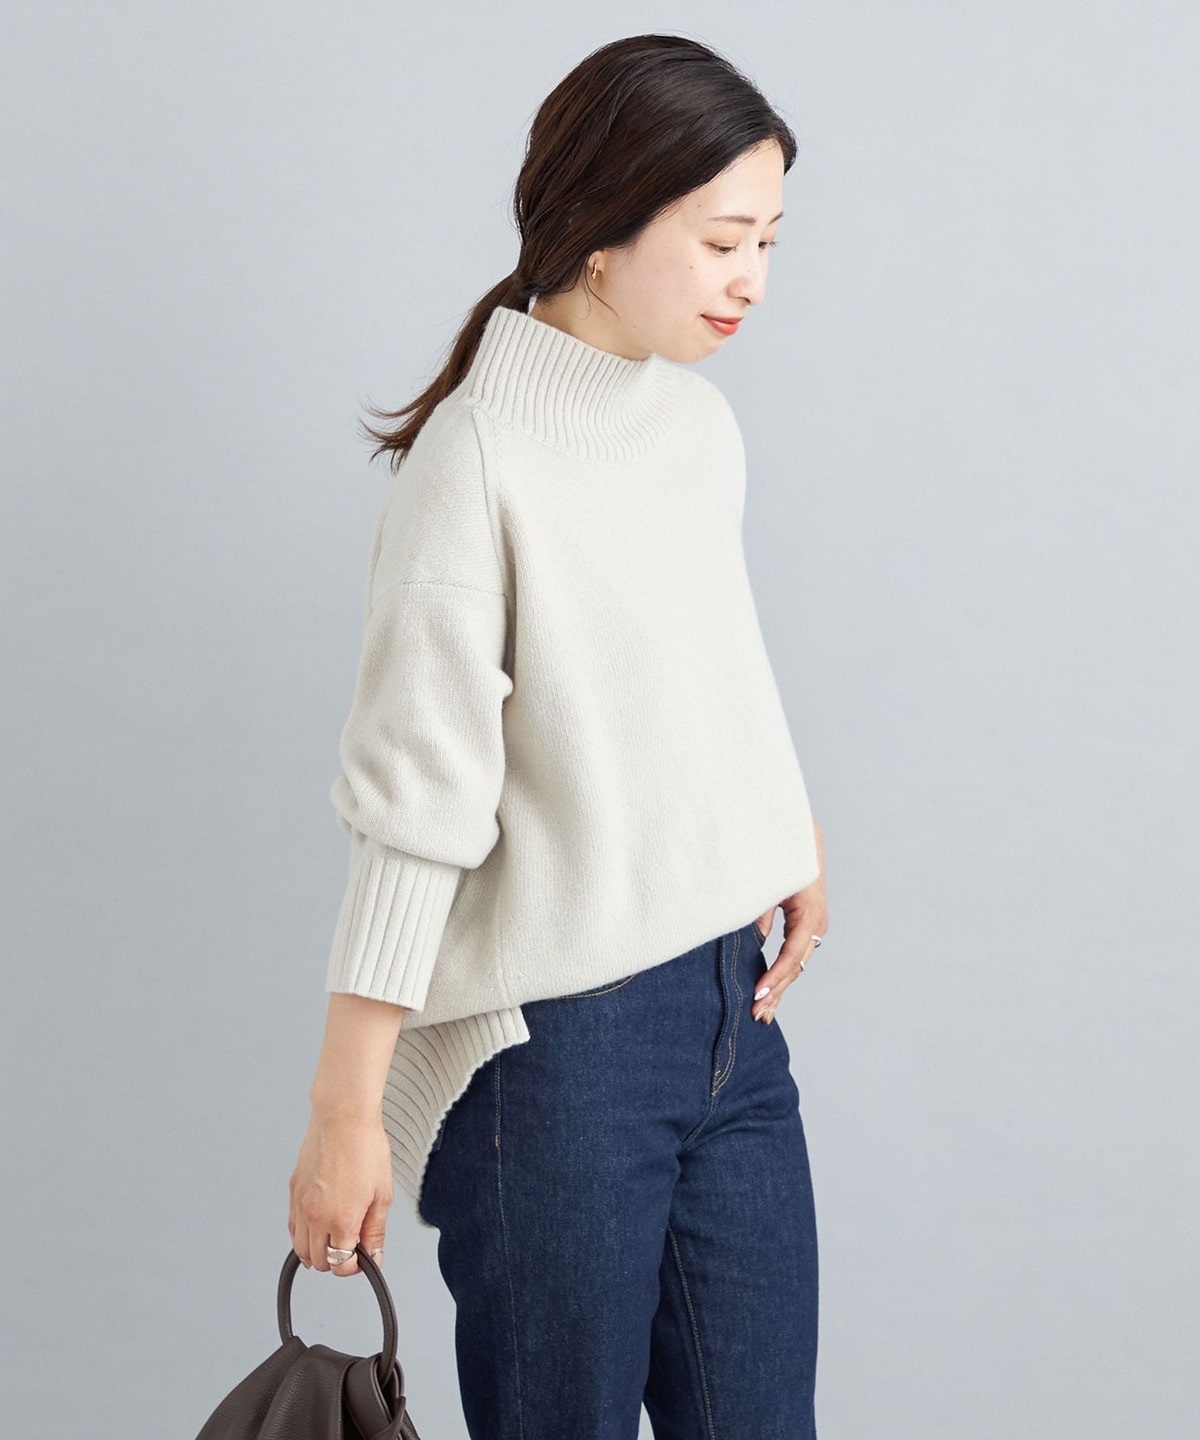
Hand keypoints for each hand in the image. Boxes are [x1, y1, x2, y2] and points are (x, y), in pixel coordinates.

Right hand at [288, 1105, 392, 1275]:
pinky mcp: (293, 1192)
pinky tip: (320, 1223)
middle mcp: (316, 1217)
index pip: (341, 1266)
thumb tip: (374, 1256)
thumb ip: (375, 1231)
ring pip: (300, 1249)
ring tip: (337, 1234)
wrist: (343, 1117)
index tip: (363, 1257)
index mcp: (341, 1219)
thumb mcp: (382, 1194)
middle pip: (319, 1262)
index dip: (354, 1267)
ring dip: (318, 1250)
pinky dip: (304, 1234)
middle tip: (353, 1243)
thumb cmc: (366, 1148)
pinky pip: (293, 1227)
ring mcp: (300, 1205)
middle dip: (337, 1260)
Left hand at [752, 872, 827, 1023]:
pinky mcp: (806, 927)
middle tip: (756, 1015)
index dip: (774, 976)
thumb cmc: (783, 857)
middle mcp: (816, 924)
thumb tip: (751, 942)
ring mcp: (814, 927)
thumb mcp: (768, 884)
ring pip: (795, 965)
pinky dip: (781, 975)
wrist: (803, 837)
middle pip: (795, 966)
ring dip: (779, 989)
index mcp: (809, 914)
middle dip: (776, 992)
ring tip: (762, 1014)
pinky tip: (769, 994)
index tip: (757, 994)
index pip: (791, 955)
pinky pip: (794, 956)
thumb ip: (759, 912)